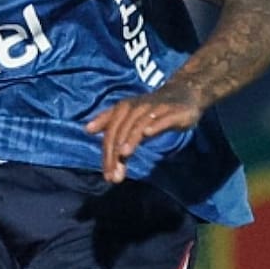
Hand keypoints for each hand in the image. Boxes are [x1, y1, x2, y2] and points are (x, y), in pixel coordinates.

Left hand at [84, 86, 203, 183]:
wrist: (182, 93)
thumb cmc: (151, 108)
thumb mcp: (129, 114)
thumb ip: (109, 122)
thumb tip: (87, 129)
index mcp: (124, 108)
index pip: (111, 133)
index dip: (107, 154)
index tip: (107, 176)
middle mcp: (136, 107)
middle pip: (122, 131)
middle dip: (116, 153)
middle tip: (114, 176)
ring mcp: (155, 108)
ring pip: (138, 124)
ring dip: (130, 139)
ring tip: (123, 155)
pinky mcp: (172, 111)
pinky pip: (162, 118)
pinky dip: (154, 124)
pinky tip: (147, 133)